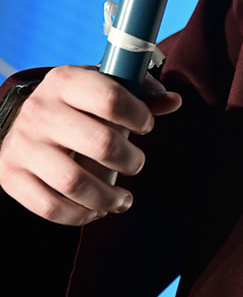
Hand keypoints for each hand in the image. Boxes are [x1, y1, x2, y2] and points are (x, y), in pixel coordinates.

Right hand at [0, 65, 181, 225]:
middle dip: (131, 161)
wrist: (17, 122)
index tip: (146, 126)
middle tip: (136, 164)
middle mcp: (40, 112)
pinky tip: (96, 210)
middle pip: (100, 144)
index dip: (139, 116)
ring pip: (75, 183)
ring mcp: (23, 146)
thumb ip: (139, 92)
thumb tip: (173, 101)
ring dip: (109, 197)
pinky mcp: (12, 176)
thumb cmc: (73, 105)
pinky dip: (79, 215)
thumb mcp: (99, 87)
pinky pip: (50, 207)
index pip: (111, 98)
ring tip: (124, 199)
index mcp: (64, 81)